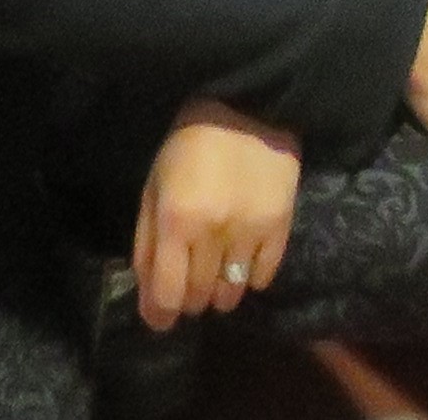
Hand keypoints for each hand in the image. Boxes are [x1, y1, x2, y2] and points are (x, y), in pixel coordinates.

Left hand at [130, 100, 301, 330]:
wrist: (247, 107)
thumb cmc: (189, 146)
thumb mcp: (154, 187)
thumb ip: (146, 244)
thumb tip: (149, 296)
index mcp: (175, 220)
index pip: (167, 294)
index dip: (160, 316)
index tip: (159, 319)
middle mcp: (213, 232)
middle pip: (198, 297)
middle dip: (188, 300)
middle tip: (187, 285)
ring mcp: (250, 230)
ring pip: (231, 294)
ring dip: (218, 294)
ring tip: (215, 275)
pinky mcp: (280, 226)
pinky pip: (263, 276)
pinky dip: (250, 279)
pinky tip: (242, 260)